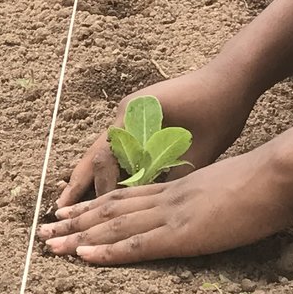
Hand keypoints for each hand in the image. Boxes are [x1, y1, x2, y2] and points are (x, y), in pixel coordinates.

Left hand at [44, 143, 292, 263]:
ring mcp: (172, 215)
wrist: (281, 173)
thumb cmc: (270, 182)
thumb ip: (218, 200)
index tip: (73, 213)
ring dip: (78, 237)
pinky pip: (136, 244)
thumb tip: (217, 211)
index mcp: (181, 189)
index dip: (98, 206)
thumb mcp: (235, 189)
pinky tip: (83, 256)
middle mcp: (168, 199)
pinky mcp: (182, 233)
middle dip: (76, 222)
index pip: (130, 197)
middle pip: (112, 209)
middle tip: (45, 231)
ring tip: (49, 245)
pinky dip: (106, 251)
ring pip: (114, 225)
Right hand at [56, 64, 257, 208]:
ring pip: (105, 148)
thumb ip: (170, 176)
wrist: (234, 77)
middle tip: (58, 209)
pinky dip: (113, 164)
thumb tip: (147, 205)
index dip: (102, 189)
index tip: (96, 216)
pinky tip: (107, 183)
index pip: (108, 158)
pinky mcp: (142, 113)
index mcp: (136, 115)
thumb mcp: (197, 150)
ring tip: (72, 201)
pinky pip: (120, 143)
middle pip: (96, 152)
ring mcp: (133, 110)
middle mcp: (127, 111)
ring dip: (91, 174)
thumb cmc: (220, 110)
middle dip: (79, 183)